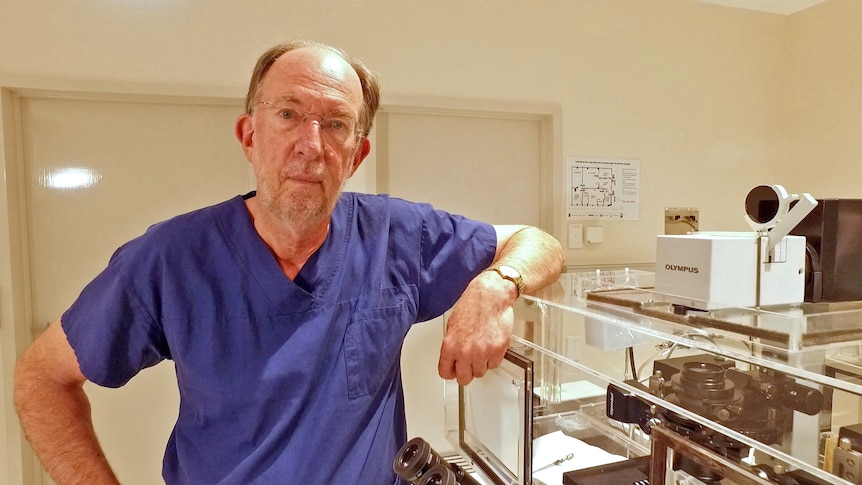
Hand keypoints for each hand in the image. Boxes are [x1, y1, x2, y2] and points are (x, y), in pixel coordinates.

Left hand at [437, 271, 515, 385]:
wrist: (491, 295)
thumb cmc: (473, 304)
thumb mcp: (453, 325)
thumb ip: (452, 345)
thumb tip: (453, 357)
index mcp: (450, 345)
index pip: (446, 373)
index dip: (450, 372)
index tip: (453, 371)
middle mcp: (466, 351)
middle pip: (464, 378)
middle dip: (466, 373)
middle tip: (468, 366)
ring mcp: (483, 352)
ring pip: (481, 372)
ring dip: (480, 365)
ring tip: (481, 351)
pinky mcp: (498, 350)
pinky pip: (494, 364)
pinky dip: (492, 359)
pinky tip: (490, 347)